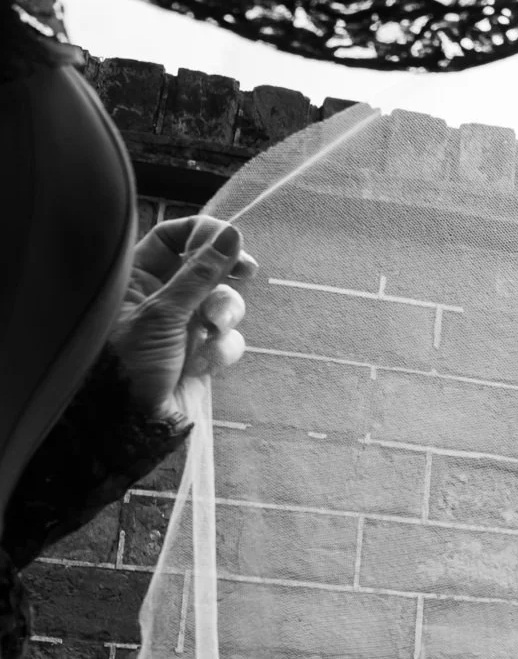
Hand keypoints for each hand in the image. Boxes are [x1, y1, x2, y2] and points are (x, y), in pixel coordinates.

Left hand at [107, 216, 257, 422]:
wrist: (132, 423)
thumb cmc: (129, 365)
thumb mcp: (162, 313)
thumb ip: (200, 273)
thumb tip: (232, 235)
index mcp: (136, 278)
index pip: (172, 237)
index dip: (202, 234)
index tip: (232, 242)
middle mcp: (160, 297)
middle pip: (206, 268)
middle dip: (223, 278)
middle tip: (246, 271)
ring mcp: (182, 326)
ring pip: (223, 304)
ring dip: (225, 316)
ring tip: (211, 332)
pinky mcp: (200, 353)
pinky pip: (227, 340)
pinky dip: (220, 350)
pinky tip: (201, 365)